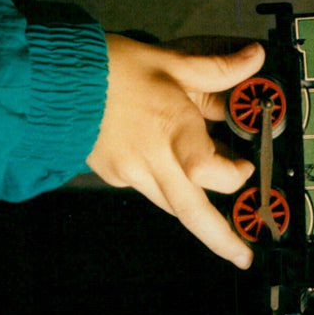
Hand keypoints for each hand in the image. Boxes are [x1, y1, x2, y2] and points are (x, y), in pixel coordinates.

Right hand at [86, 34, 264, 268]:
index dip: (234, 174)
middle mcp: (152, 160)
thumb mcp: (171, 62)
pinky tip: (165, 161)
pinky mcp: (113, 176)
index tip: (243, 166)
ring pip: (171, 204)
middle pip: (193, 213)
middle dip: (222, 240)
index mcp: (172, 128)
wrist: (57, 79)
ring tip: (212, 198)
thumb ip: (218, 69)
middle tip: (244, 257)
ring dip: (195, 208)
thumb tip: (256, 57)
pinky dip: (165, 182)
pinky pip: (148, 188)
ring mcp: (129, 173)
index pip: (209, 170)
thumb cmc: (116, 67)